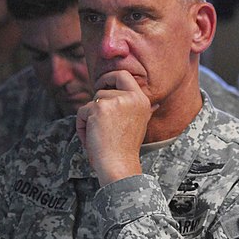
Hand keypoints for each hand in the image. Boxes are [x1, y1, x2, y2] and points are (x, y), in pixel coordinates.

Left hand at [76, 70, 155, 185]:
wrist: (119, 163)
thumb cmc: (126, 148)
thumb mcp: (141, 124)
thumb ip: (144, 111)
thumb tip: (156, 105)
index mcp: (142, 100)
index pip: (124, 75)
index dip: (110, 77)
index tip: (102, 86)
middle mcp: (132, 97)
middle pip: (106, 85)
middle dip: (97, 94)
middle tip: (95, 109)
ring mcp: (116, 101)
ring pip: (94, 99)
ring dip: (89, 116)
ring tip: (97, 134)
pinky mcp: (100, 107)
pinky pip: (83, 110)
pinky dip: (82, 125)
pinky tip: (91, 137)